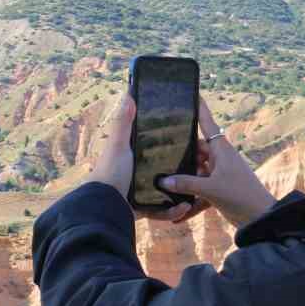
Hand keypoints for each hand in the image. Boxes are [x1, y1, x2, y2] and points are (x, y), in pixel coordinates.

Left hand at [83, 93, 205, 222]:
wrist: (103, 205)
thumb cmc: (109, 171)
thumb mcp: (118, 144)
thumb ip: (124, 122)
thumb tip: (129, 95)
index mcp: (134, 158)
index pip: (159, 150)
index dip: (177, 148)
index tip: (195, 147)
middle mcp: (138, 174)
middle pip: (167, 173)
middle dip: (185, 174)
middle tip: (201, 171)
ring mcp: (140, 192)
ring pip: (167, 193)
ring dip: (182, 195)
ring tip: (194, 195)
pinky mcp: (142, 208)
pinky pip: (161, 210)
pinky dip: (172, 210)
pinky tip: (183, 207)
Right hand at [157, 97, 277, 228]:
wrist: (260, 218)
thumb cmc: (241, 195)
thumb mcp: (211, 188)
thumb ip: (186, 184)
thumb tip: (163, 181)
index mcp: (222, 150)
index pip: (208, 124)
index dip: (200, 110)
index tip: (193, 94)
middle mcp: (220, 159)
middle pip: (196, 151)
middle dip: (180, 155)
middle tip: (159, 153)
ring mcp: (219, 175)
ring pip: (196, 173)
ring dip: (183, 182)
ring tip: (164, 187)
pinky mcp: (219, 191)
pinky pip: (200, 193)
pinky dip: (190, 202)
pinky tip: (177, 216)